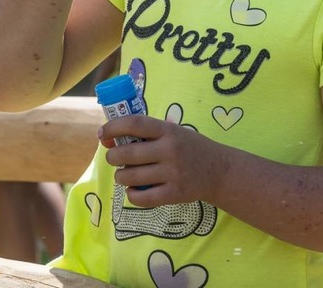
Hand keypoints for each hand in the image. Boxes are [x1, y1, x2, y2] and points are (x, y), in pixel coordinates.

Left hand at [99, 114, 221, 207]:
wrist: (220, 171)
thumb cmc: (190, 148)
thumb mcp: (173, 132)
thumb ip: (148, 134)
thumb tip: (111, 138)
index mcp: (167, 130)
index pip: (134, 123)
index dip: (113, 127)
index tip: (102, 134)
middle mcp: (169, 150)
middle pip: (127, 154)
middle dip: (112, 156)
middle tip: (114, 158)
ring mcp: (172, 173)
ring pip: (130, 177)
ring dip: (120, 177)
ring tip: (124, 175)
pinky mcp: (174, 194)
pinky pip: (142, 198)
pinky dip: (132, 195)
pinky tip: (133, 190)